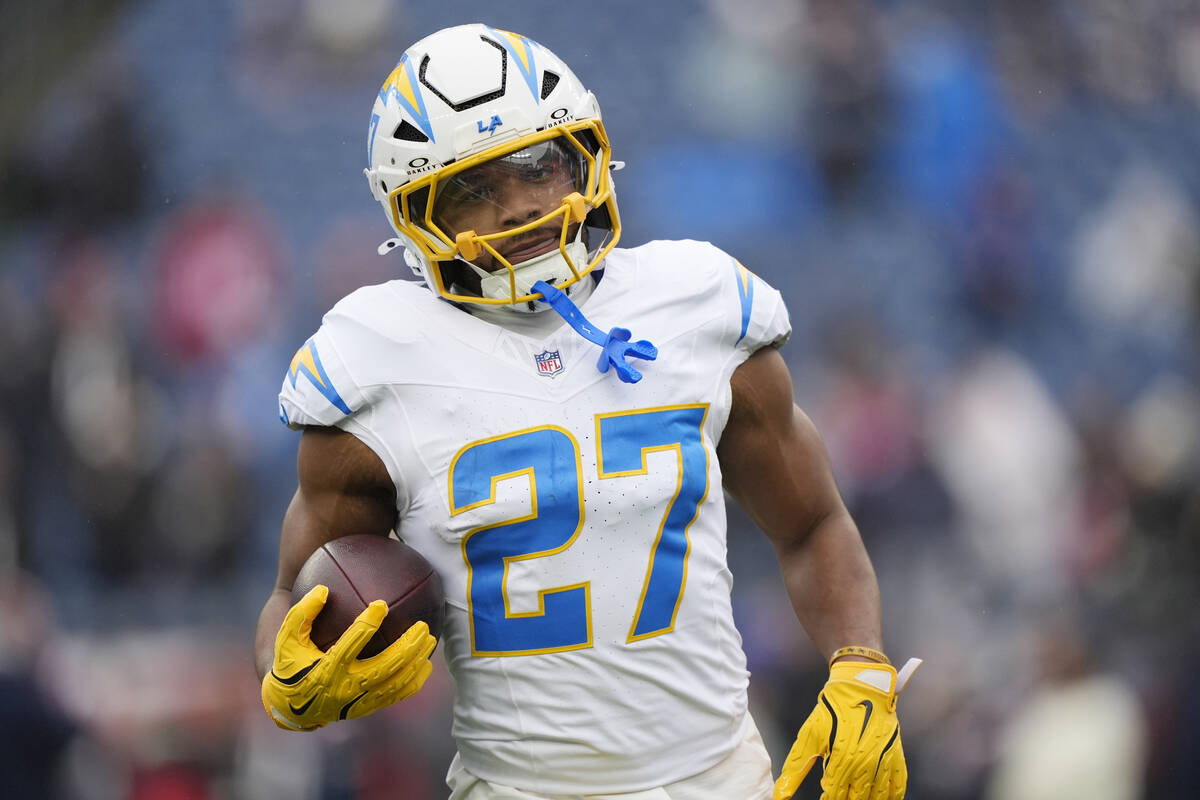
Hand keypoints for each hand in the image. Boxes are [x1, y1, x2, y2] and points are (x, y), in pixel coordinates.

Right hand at [261, 585, 436, 730]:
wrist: (290, 707)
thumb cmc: (290, 664)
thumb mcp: (286, 638)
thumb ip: (301, 614)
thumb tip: (323, 590)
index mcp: (326, 670)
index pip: (350, 645)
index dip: (368, 624)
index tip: (382, 603)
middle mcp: (345, 689)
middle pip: (384, 667)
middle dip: (407, 647)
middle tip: (423, 626)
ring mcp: (358, 702)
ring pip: (395, 684)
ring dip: (416, 662)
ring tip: (431, 640)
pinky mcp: (367, 708)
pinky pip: (396, 696)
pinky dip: (414, 682)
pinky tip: (426, 665)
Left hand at [773, 657, 920, 799]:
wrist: (862, 685)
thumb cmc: (834, 709)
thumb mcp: (810, 736)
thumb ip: (795, 768)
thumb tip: (780, 793)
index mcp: (842, 760)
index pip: (834, 797)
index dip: (827, 799)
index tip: (823, 796)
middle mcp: (865, 765)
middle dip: (845, 799)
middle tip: (838, 791)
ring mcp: (884, 762)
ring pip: (877, 798)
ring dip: (865, 799)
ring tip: (856, 793)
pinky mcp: (897, 757)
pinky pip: (898, 788)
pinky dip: (891, 797)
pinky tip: (880, 797)